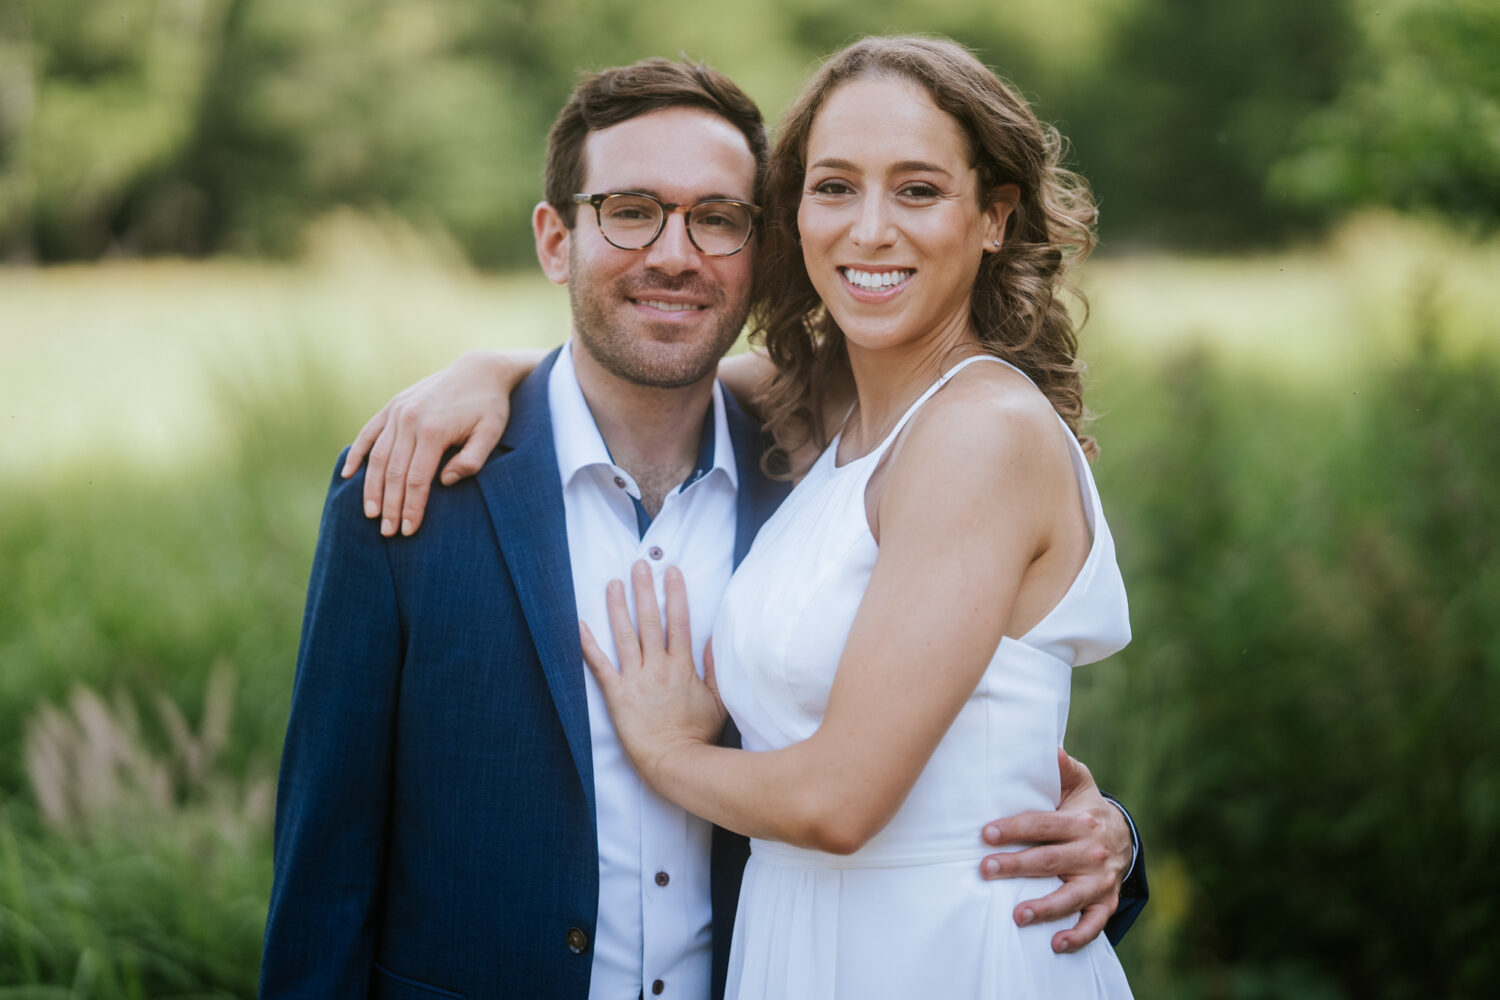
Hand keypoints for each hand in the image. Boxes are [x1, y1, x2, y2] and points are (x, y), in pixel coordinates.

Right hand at [341, 349, 522, 536]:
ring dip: (371, 487)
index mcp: (433, 430)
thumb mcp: (492, 433)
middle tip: (387, 532)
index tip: (408, 530)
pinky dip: (356, 453)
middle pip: (394, 472)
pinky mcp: (393, 405)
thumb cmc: (490, 407)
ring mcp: (398, 411)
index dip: (411, 507)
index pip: (416, 480)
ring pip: (377, 456)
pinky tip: (347, 474)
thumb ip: (472, 460)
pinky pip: (368, 433)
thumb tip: (445, 481)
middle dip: (390, 505)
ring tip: (370, 514)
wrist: (480, 370)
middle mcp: (410, 420)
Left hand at [579, 562, 726, 783]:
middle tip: (640, 565)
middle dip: (645, 590)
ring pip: (626, 636)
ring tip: (613, 583)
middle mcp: (658, 667)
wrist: (676, 762)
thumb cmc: (699, 735)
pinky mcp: (617, 695)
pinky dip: (589, 645)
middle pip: (651, 621)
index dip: (676, 594)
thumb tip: (713, 640)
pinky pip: (600, 666)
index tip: (672, 572)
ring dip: (619, 607)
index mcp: (683, 666)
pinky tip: (580, 625)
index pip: (679, 622)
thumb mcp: (718, 700)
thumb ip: (715, 669)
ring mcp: (637, 679)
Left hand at [978, 749, 1131, 952]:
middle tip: (986, 870)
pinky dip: (1077, 936)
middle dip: (1017, 866)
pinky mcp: (1105, 902)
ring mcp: (1099, 880)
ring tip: (1017, 915)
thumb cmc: (1087, 808)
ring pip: (1070, 896)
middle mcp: (1091, 852)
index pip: (1043, 825)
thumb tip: (1050, 747)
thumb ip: (1063, 768)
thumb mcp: (1080, 784)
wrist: (1125, 837)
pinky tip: (1054, 943)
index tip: (986, 834)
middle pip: (1050, 860)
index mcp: (1081, 822)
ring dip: (1044, 907)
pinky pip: (1093, 923)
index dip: (1014, 828)